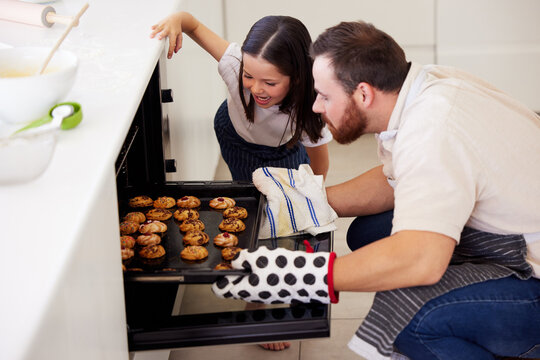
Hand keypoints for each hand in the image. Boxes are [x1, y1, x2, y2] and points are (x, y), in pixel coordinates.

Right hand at [150, 12, 184, 58]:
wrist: (177, 18)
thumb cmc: (177, 28)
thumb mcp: (180, 36)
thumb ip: (178, 44)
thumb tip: (175, 51)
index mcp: (174, 33)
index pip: (172, 43)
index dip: (170, 50)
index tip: (169, 57)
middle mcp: (169, 29)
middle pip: (165, 33)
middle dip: (161, 35)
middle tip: (158, 39)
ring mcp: (164, 25)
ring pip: (159, 28)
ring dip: (155, 32)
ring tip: (151, 36)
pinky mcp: (161, 22)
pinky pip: (156, 24)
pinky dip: (154, 26)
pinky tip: (151, 28)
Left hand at [212, 246, 338, 303]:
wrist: (310, 277)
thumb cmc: (283, 269)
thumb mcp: (258, 257)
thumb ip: (242, 258)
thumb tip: (235, 261)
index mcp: (245, 290)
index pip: (221, 289)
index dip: (219, 277)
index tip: (222, 266)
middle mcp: (254, 296)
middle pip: (237, 284)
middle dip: (239, 269)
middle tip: (246, 257)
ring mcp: (266, 294)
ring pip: (251, 281)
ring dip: (253, 268)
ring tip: (263, 258)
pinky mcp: (276, 291)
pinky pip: (264, 281)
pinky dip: (265, 271)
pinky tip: (274, 262)